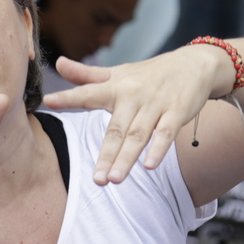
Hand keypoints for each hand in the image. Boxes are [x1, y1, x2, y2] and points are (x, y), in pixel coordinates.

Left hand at [43, 46, 225, 184]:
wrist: (194, 64)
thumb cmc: (149, 74)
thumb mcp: (118, 73)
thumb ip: (86, 75)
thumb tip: (57, 63)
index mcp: (115, 86)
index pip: (89, 92)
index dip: (70, 96)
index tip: (50, 100)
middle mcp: (133, 95)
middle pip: (116, 129)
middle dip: (106, 154)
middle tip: (96, 179)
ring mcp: (156, 104)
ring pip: (138, 135)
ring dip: (127, 158)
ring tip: (114, 179)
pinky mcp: (177, 111)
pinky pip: (166, 132)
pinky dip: (158, 149)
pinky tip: (149, 166)